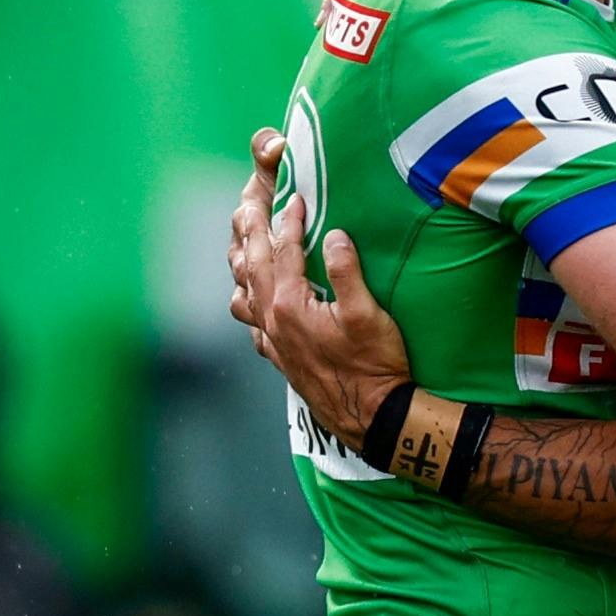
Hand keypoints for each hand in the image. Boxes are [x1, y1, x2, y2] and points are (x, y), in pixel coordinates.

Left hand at [233, 142, 414, 436]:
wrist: (372, 418)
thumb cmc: (375, 366)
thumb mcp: (368, 315)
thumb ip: (347, 272)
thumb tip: (335, 235)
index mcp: (291, 305)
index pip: (284, 250)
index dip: (289, 220)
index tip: (296, 197)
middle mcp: (272, 321)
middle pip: (252, 265)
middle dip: (250, 230)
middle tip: (249, 201)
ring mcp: (272, 341)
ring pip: (242, 294)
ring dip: (241, 264)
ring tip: (242, 244)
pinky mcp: (280, 358)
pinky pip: (251, 324)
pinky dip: (247, 303)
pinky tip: (253, 301)